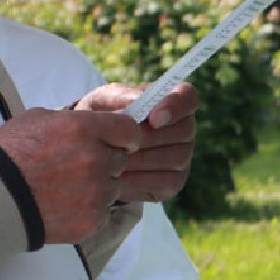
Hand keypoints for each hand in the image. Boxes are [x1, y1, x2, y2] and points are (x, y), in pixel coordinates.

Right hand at [0, 106, 142, 243]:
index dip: (124, 135)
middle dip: (105, 161)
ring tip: (65, 187)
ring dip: (97, 186)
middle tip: (77, 165)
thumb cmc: (9, 152)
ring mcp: (96, 193)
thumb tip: (94, 126)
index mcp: (84, 129)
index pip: (130, 130)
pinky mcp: (92, 220)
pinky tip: (62, 204)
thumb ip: (74, 122)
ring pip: (113, 187)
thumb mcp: (39, 119)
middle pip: (121, 160)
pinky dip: (87, 208)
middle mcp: (96, 159)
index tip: (118, 141)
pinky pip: (102, 211)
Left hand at [74, 82, 198, 204]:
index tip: (154, 118)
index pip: (188, 97)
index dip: (176, 107)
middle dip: (150, 137)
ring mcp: (182, 156)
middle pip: (184, 131)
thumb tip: (138, 100)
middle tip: (121, 142)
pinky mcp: (173, 182)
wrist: (91, 150)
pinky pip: (166, 182)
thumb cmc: (100, 117)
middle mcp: (183, 127)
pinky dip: (140, 180)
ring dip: (141, 159)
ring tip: (112, 158)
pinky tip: (117, 176)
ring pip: (175, 158)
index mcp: (171, 99)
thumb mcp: (102, 101)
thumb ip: (119, 97)